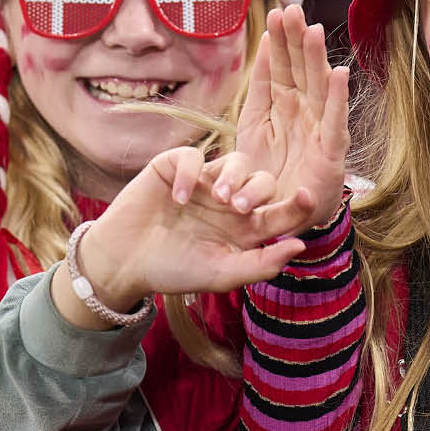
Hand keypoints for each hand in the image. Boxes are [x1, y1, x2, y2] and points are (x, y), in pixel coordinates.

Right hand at [54, 146, 316, 326]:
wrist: (123, 262)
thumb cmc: (173, 271)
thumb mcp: (220, 274)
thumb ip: (260, 264)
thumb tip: (300, 246)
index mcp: (246, 229)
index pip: (282, 212)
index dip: (299, 204)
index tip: (307, 196)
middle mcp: (229, 202)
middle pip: (263, 181)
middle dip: (258, 191)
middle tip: (239, 209)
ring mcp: (204, 182)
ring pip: (237, 161)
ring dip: (233, 177)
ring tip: (219, 199)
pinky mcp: (175, 168)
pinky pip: (194, 156)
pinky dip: (191, 173)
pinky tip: (179, 198)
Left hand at [230, 5, 350, 228]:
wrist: (282, 214)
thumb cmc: (269, 170)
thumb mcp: (255, 123)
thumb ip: (260, 86)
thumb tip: (265, 46)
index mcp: (285, 102)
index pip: (283, 64)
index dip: (282, 39)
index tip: (276, 12)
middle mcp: (305, 109)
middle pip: (301, 68)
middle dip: (297, 39)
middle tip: (292, 9)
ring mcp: (320, 126)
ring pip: (318, 86)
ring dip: (317, 58)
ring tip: (313, 31)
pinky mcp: (331, 149)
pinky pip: (334, 119)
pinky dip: (338, 97)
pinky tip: (339, 74)